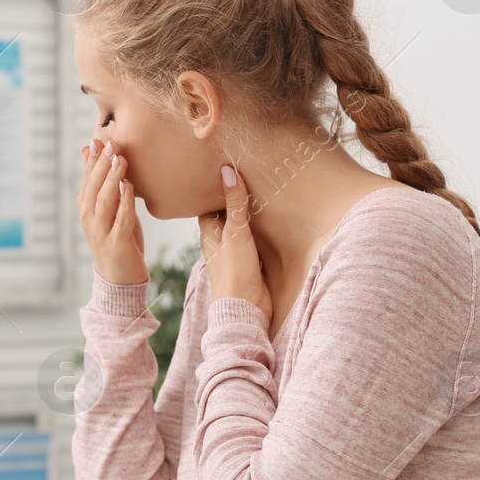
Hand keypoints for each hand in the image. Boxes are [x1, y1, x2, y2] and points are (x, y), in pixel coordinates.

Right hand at [78, 139, 147, 284]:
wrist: (119, 279)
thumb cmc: (116, 238)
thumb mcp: (108, 209)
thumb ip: (100, 183)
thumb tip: (90, 150)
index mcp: (85, 208)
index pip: (87, 179)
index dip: (92, 160)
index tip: (99, 140)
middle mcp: (89, 218)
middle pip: (93, 187)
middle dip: (102, 164)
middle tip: (111, 144)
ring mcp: (101, 231)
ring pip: (104, 201)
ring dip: (112, 178)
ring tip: (120, 160)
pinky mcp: (117, 243)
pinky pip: (121, 219)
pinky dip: (124, 201)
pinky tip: (129, 186)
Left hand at [197, 165, 272, 321]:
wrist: (247, 308)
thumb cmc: (234, 271)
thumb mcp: (236, 231)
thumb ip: (234, 203)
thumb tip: (227, 170)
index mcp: (209, 233)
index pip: (207, 206)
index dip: (213, 191)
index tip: (222, 172)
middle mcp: (220, 242)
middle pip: (225, 216)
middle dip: (233, 201)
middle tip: (246, 178)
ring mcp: (235, 253)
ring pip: (242, 229)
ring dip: (249, 216)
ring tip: (262, 192)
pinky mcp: (251, 263)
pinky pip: (256, 241)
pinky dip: (261, 231)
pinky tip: (272, 220)